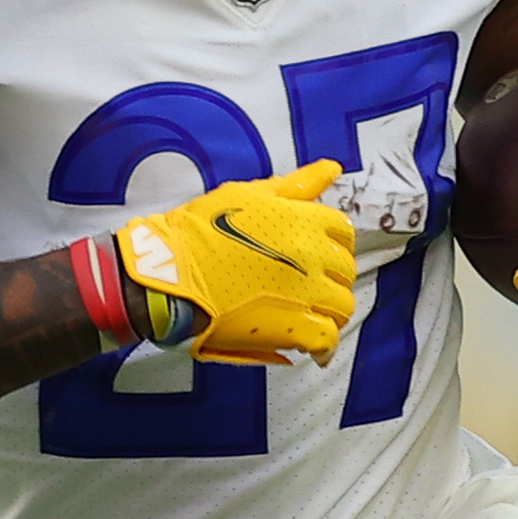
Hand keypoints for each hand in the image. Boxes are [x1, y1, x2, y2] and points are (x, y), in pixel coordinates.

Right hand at [83, 160, 357, 364]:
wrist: (171, 274)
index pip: (343, 231)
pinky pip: (327, 340)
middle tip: (309, 286)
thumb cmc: (201, 230)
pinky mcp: (293, 329)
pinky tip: (315, 350)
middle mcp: (313, 256)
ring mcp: (306, 294)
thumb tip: (333, 168)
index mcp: (304, 221)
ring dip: (331, 311)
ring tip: (311, 316)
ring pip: (342, 306)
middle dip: (332, 278)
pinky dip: (325, 347)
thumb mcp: (247, 195)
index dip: (332, 244)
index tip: (316, 254)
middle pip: (345, 270)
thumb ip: (294, 185)